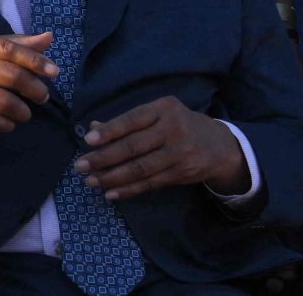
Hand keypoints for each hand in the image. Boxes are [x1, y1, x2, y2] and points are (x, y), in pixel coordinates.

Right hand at [0, 29, 56, 143]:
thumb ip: (16, 44)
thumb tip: (49, 38)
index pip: (10, 49)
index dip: (36, 60)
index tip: (55, 71)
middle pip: (14, 77)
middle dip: (35, 90)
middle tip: (42, 96)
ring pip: (8, 103)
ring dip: (23, 111)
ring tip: (25, 112)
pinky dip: (8, 124)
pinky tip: (7, 121)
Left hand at [76, 97, 251, 200]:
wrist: (221, 146)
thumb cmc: (180, 125)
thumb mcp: (158, 114)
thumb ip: (128, 121)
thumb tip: (93, 129)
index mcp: (163, 109)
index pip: (132, 120)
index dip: (110, 131)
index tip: (88, 141)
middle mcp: (173, 130)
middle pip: (133, 147)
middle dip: (104, 158)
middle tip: (80, 165)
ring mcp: (180, 154)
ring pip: (140, 168)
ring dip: (112, 177)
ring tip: (91, 181)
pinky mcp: (183, 173)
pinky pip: (151, 183)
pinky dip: (129, 189)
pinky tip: (111, 193)